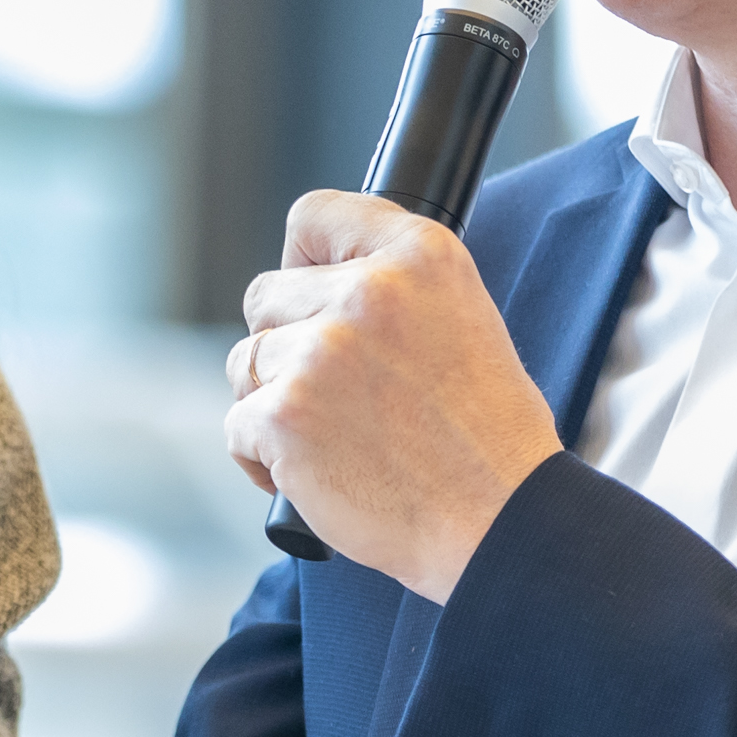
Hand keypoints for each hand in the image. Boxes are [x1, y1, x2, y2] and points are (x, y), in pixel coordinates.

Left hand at [228, 192, 562, 601]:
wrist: (498, 520)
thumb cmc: (488, 438)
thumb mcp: (467, 319)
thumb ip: (394, 286)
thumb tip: (314, 281)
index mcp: (419, 256)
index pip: (313, 216)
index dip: (301, 260)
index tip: (310, 292)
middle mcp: (366, 291)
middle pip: (264, 297)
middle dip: (286, 345)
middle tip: (337, 394)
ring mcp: (320, 353)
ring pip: (246, 363)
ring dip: (275, 403)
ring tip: (336, 439)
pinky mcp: (286, 415)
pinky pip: (238, 424)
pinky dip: (264, 458)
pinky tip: (315, 475)